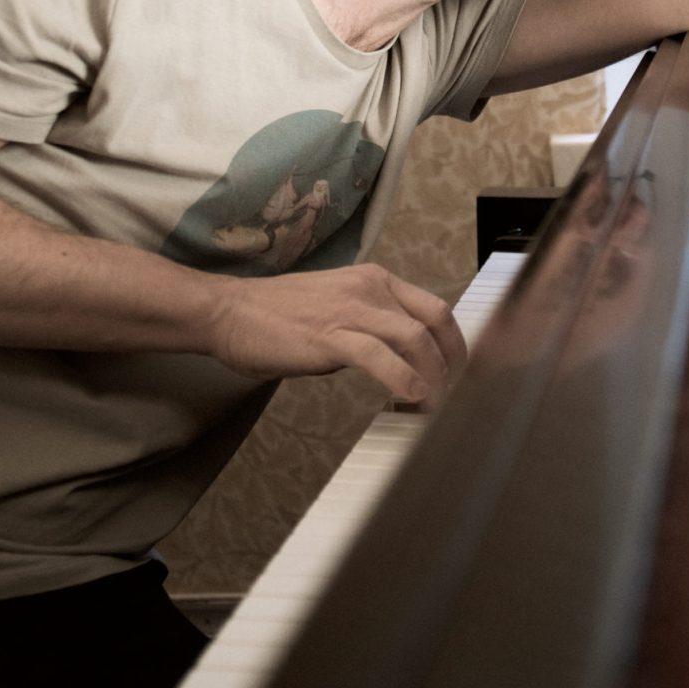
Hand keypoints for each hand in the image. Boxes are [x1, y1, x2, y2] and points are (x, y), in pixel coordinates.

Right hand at [204, 263, 465, 399]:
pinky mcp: (330, 336)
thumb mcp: (336, 308)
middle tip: (456, 394)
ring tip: (435, 406)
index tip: (458, 374)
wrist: (230, 312)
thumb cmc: (277, 315)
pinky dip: (403, 380)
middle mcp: (370, 289)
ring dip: (434, 376)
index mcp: (375, 280)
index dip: (455, 343)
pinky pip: (379, 357)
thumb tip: (396, 359)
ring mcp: (350, 310)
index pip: (434, 308)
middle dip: (455, 361)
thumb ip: (369, 325)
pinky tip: (411, 398)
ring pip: (415, 338)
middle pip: (436, 320)